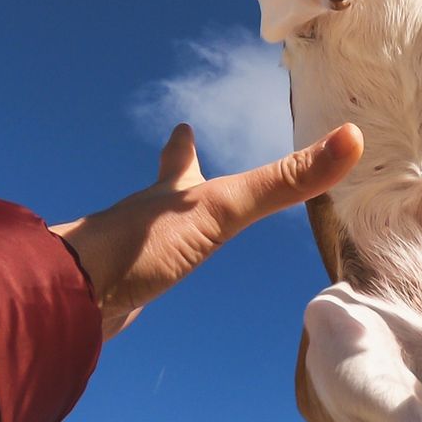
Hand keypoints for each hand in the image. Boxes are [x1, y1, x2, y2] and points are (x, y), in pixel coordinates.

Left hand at [53, 123, 363, 338]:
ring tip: (161, 240)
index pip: (178, 160)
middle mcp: (141, 222)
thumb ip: (282, 183)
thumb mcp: (222, 209)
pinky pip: (130, 283)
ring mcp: (123, 257)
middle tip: (171, 171)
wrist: (70, 293)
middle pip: (156, 199)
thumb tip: (350, 138)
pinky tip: (133, 295)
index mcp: (168, 197)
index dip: (182, 145)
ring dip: (156, 235)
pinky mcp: (109, 296)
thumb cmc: (143, 244)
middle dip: (168, 187)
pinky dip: (138, 281)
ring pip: (142, 240)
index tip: (180, 125)